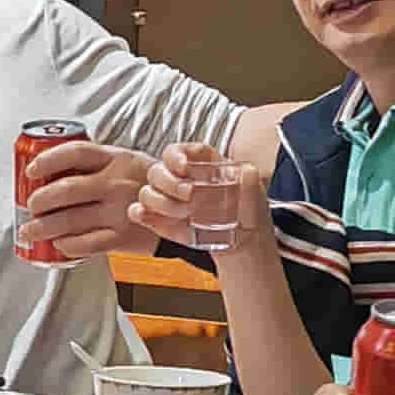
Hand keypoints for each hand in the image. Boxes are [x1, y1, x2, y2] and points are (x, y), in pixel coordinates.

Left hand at [12, 140, 158, 261]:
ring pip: (71, 220)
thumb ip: (95, 163)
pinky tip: (58, 244)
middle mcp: (117, 183)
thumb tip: (48, 172)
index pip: (75, 153)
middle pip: (67, 189)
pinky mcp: (123, 236)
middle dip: (40, 200)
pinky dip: (67, 246)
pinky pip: (87, 243)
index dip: (47, 160)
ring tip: (30, 230)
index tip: (30, 170)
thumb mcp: (125, 162)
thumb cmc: (143, 184)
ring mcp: (120, 210)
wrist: (181, 210)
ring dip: (43, 227)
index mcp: (116, 158)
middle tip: (29, 206)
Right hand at [124, 141, 256, 245]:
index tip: (182, 166)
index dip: (175, 155)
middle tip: (189, 195)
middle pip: (158, 170)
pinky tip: (146, 217)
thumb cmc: (248, 213)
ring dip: (161, 202)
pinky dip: (139, 212)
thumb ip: (251, 181)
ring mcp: (168, 199)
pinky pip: (139, 211)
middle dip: (169, 182)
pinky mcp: (160, 219)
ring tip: (184, 214)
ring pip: (147, 190)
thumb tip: (247, 170)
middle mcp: (180, 179)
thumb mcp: (255, 195)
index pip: (179, 151)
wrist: (243, 243)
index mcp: (200, 165)